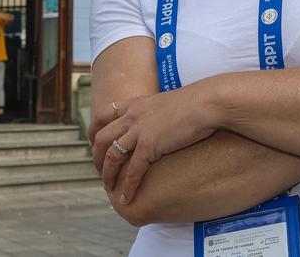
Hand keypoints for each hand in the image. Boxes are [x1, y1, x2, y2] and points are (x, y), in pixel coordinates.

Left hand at [89, 87, 215, 204]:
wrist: (206, 103)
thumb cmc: (196, 103)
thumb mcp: (169, 102)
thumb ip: (158, 111)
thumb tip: (162, 119)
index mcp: (136, 104)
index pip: (104, 114)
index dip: (94, 129)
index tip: (93, 142)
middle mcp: (132, 116)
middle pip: (102, 137)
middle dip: (96, 156)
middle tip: (99, 170)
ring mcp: (139, 131)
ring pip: (112, 156)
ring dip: (107, 174)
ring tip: (108, 188)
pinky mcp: (150, 145)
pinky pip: (133, 171)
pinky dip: (128, 187)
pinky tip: (126, 198)